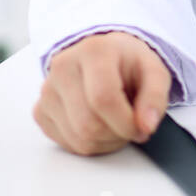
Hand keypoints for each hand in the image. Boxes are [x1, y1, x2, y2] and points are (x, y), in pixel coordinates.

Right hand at [32, 31, 172, 155]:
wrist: (103, 56)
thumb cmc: (127, 63)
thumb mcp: (153, 71)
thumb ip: (155, 97)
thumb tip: (146, 126)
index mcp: (94, 51)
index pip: (103, 99)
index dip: (125, 123)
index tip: (140, 128)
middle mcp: (63, 67)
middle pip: (88, 125)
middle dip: (117, 135)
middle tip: (129, 125)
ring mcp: (47, 90)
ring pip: (78, 139)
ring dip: (105, 142)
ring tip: (115, 123)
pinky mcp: (40, 110)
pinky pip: (66, 143)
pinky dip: (88, 144)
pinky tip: (98, 125)